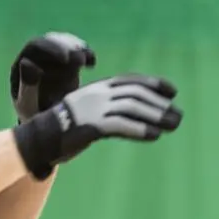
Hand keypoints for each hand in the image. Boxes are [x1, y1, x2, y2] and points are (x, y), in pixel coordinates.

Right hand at [11, 73, 182, 178]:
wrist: (40, 138)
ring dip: (155, 117)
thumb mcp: (90, 110)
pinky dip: (139, 130)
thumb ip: (111, 107)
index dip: (153, 84)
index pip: (131, 80)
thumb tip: (139, 113)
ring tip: (173, 126)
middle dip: (159, 105)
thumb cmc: (67, 126)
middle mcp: (98, 94)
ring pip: (131, 108)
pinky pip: (119, 126)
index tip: (172, 91)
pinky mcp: (90, 126)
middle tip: (178, 117)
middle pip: (135, 94)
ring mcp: (93, 109)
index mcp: (98, 87)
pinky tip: (154, 136)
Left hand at [12, 32, 95, 121]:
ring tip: (86, 63)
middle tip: (80, 60)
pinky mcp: (67, 64)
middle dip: (68, 47)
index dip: (52, 48)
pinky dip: (86, 53)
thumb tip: (27, 62)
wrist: (49, 128)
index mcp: (23, 66)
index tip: (67, 59)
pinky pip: (77, 51)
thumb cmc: (35, 119)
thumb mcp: (29, 106)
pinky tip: (92, 64)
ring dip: (78, 48)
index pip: (35, 47)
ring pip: (65, 43)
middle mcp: (36, 58)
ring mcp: (52, 60)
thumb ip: (27, 87)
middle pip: (52, 41)